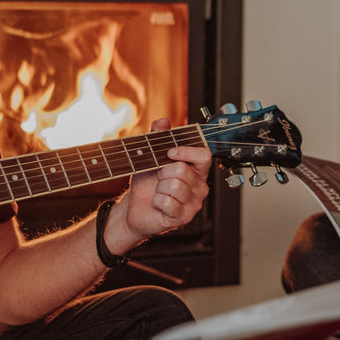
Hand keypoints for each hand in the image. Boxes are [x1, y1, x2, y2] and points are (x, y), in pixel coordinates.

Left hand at [111, 117, 211, 252]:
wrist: (135, 207)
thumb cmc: (147, 183)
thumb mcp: (150, 156)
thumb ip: (157, 137)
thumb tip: (163, 121)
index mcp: (196, 170)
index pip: (203, 156)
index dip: (186, 152)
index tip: (170, 153)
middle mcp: (200, 187)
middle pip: (182, 170)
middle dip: (163, 172)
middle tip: (159, 179)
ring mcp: (193, 203)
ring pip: (175, 186)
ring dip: (159, 188)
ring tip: (159, 191)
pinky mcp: (183, 217)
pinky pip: (168, 202)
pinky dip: (157, 201)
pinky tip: (158, 203)